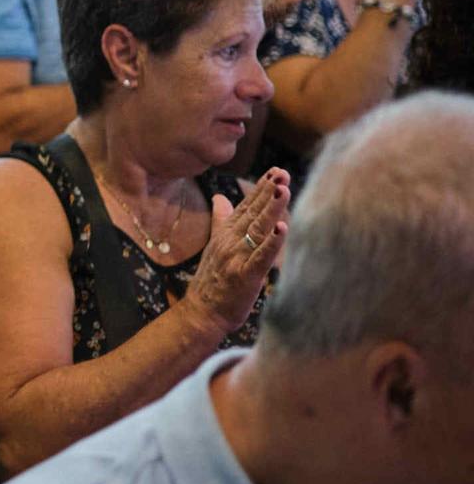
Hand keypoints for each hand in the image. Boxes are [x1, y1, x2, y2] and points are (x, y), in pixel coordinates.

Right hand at [187, 169, 288, 336]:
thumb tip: (221, 197)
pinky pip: (261, 256)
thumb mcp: (214, 246)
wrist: (201, 313)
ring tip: (283, 190)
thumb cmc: (211, 282)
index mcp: (226, 234)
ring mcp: (237, 258)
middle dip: (268, 191)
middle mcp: (230, 242)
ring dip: (271, 209)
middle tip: (282, 172)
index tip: (275, 171)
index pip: (246, 206)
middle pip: (253, 213)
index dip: (261, 188)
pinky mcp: (245, 275)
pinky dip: (272, 242)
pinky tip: (282, 228)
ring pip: (257, 229)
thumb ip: (221, 220)